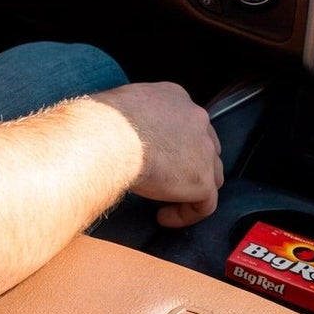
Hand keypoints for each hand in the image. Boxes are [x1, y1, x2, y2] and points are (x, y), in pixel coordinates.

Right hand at [91, 81, 223, 227]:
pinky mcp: (203, 179)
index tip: (159, 159)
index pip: (187, 123)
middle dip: (190, 167)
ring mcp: (203, 149)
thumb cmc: (104, 120)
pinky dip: (185, 214)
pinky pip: (204, 205)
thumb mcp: (121, 105)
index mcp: (176, 96)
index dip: (176, 145)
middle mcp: (196, 118)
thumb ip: (136, 115)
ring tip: (163, 203)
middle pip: (205, 148)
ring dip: (190, 192)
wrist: (109, 136)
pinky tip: (163, 216)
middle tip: (165, 181)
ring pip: (210, 176)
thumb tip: (123, 131)